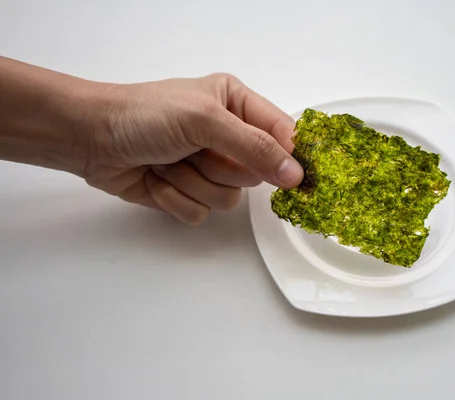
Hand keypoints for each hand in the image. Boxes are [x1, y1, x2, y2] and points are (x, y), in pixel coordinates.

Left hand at [84, 74, 303, 224]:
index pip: (281, 134)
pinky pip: (202, 213)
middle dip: (221, 168)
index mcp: (236, 104)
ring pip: (229, 199)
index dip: (288, 157)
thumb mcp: (205, 120)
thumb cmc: (145, 115)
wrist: (90, 138)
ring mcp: (207, 167)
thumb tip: (295, 174)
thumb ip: (255, 147)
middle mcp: (226, 136)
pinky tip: (157, 178)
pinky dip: (177, 199)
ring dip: (194, 183)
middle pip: (256, 174)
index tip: (293, 179)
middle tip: (194, 151)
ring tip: (168, 162)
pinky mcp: (188, 192)